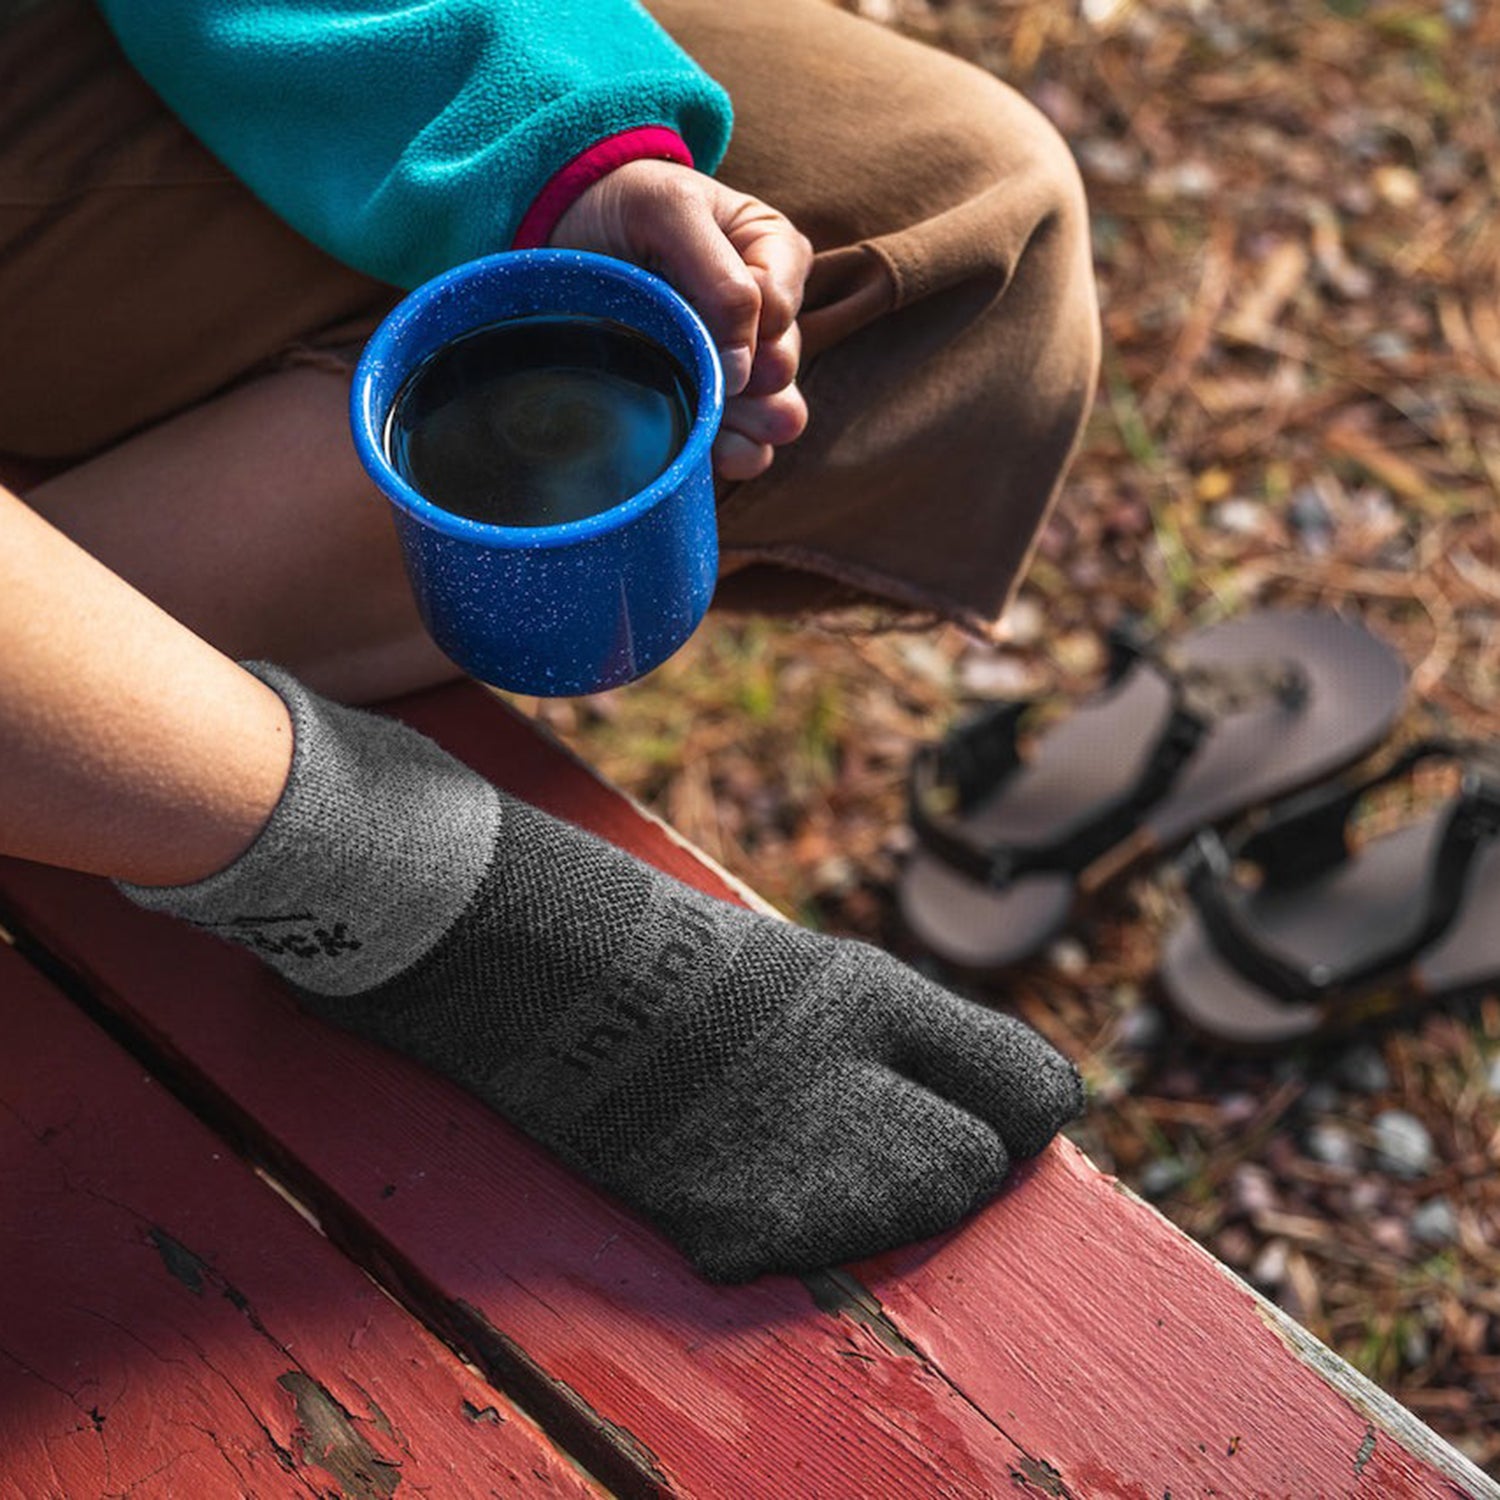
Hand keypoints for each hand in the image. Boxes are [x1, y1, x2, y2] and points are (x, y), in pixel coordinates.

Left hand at [549, 159, 812, 481]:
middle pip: (784, 372)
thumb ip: (718, 277)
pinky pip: (748, 450)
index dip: (743, 326)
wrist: (564, 232)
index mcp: (774, 257)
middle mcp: (769, 317)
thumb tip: (743, 369)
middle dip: (747, 382)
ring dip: (746, 426)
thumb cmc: (623, 208)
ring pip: (778, 419)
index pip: (782, 312)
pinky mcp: (715, 405)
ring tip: (704, 418)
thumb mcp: (669, 211)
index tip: (691, 314)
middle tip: (699, 372)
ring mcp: (743, 367)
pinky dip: (730, 455)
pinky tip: (701, 449)